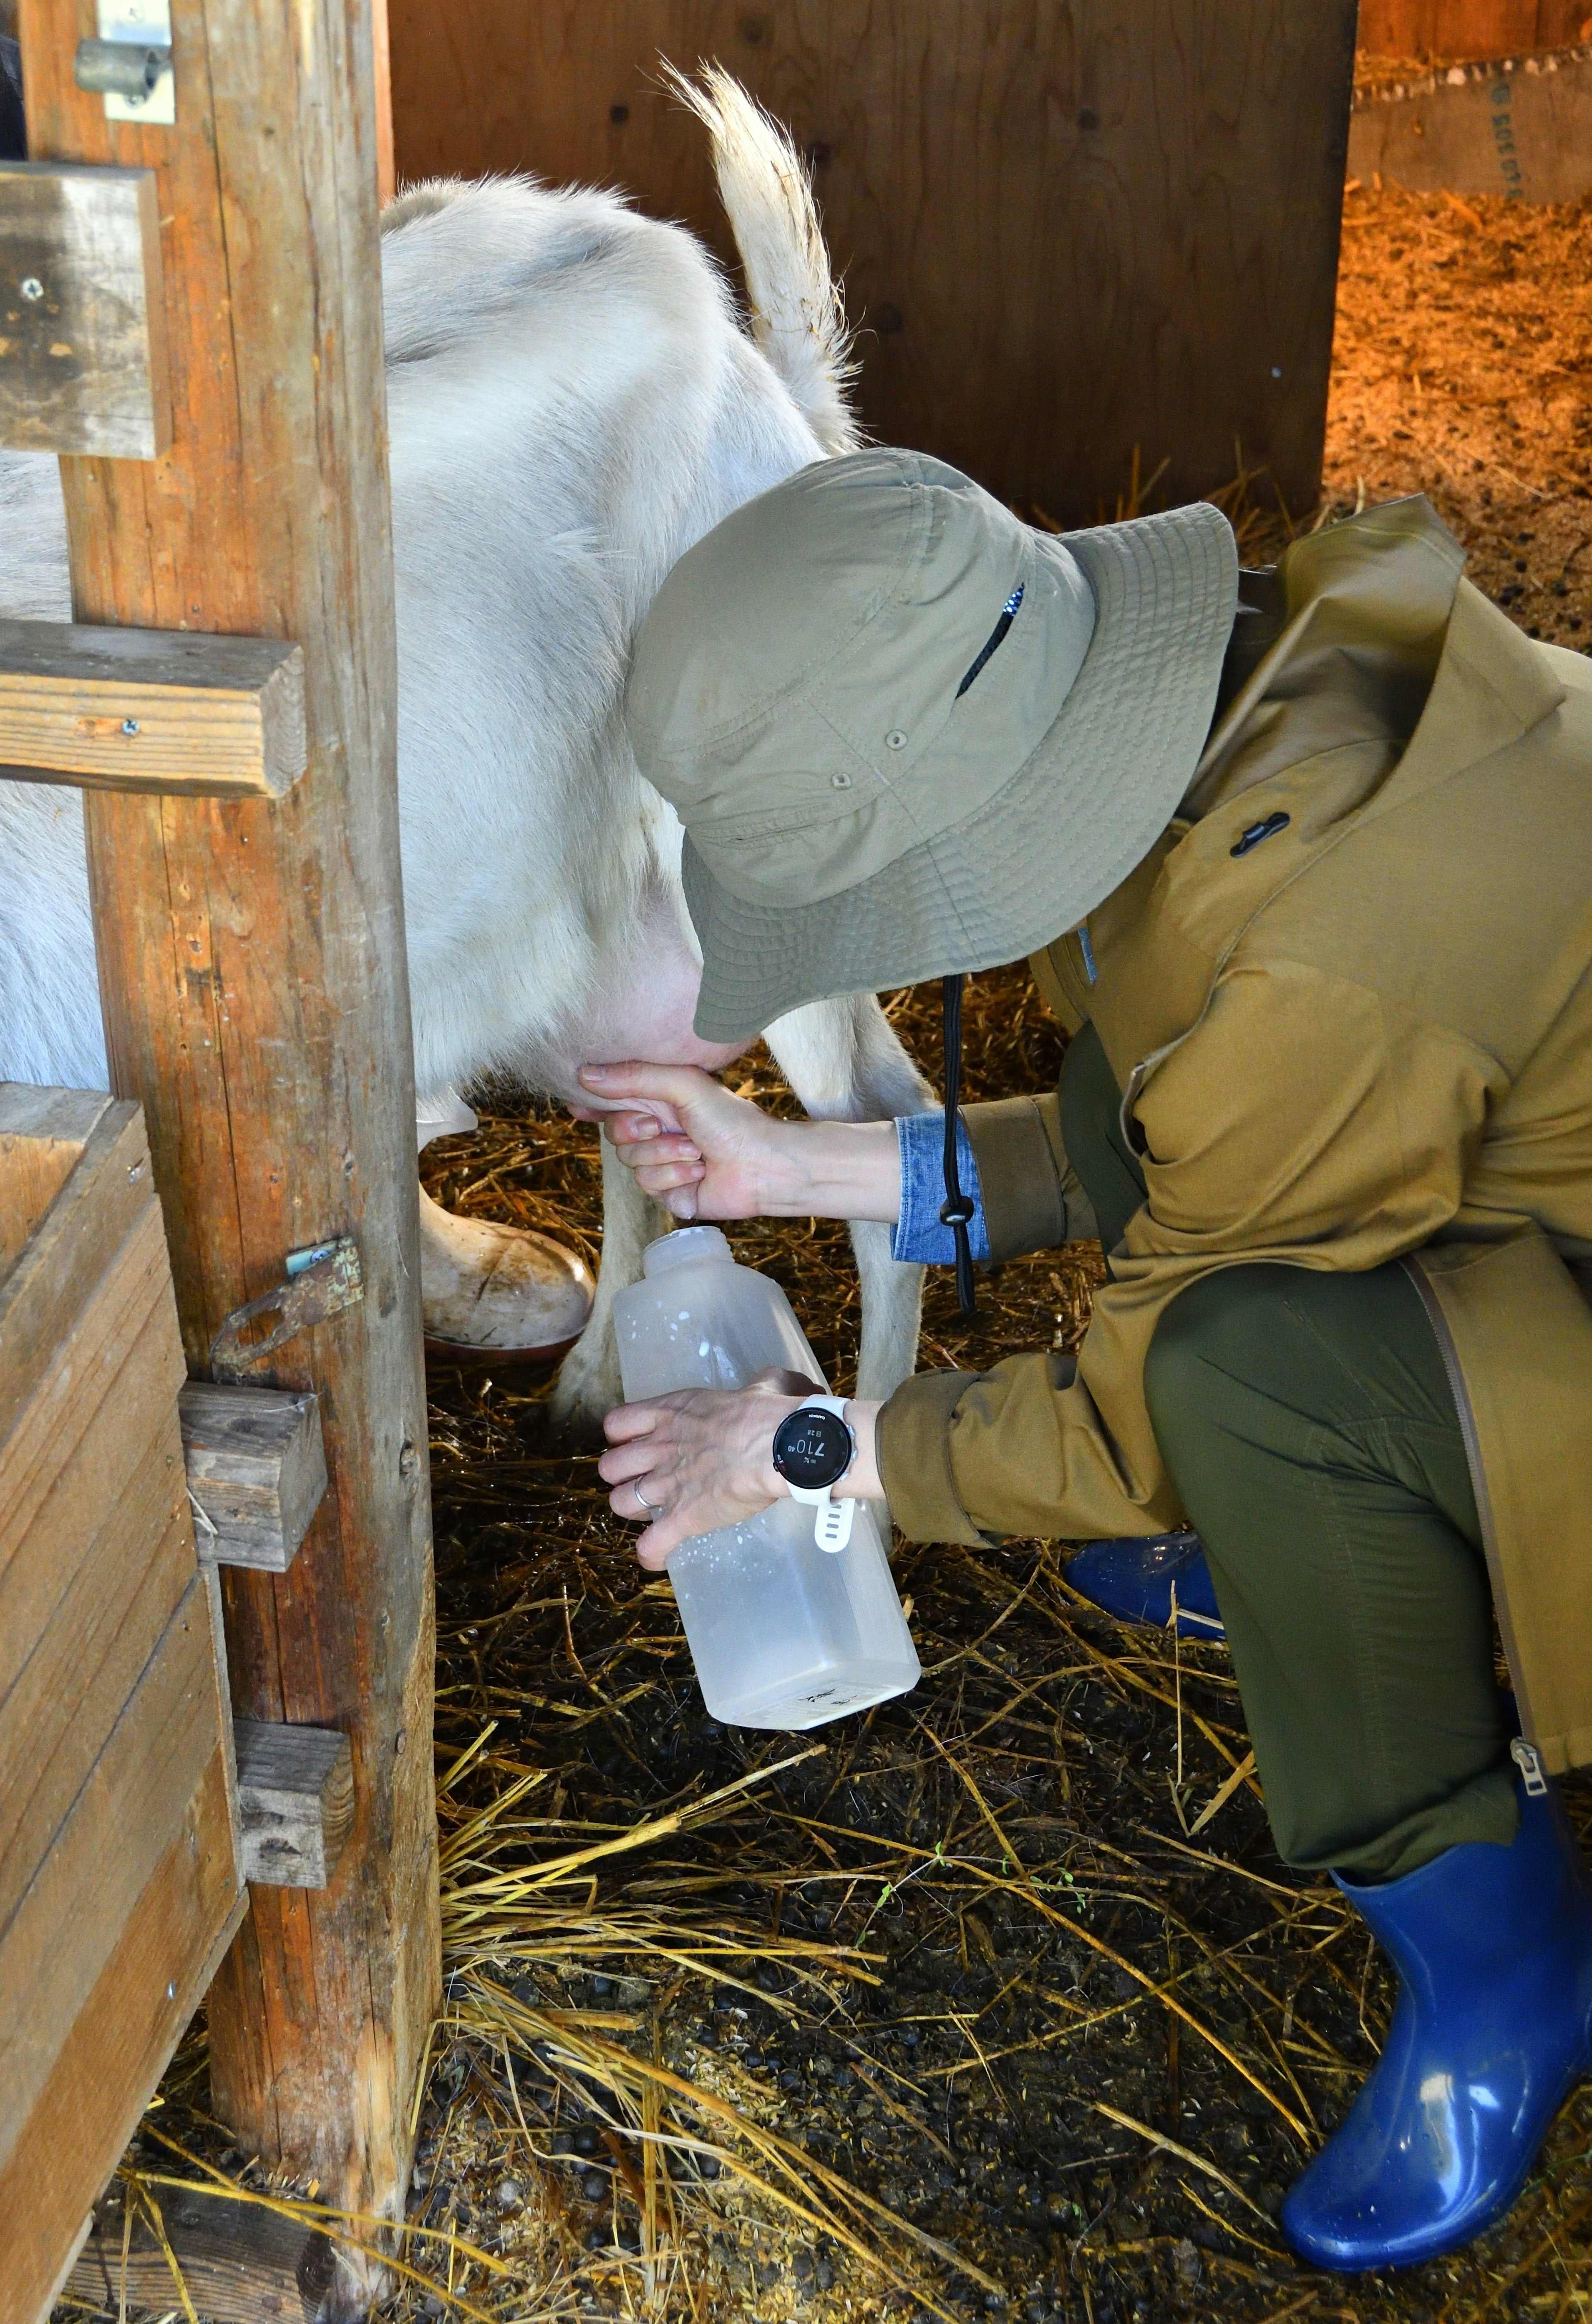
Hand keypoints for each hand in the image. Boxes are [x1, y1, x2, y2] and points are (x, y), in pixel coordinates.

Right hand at [575, 1061, 901, 1224]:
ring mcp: (660, 1163)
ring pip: (629, 1162)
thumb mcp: (683, 1085)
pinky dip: (674, 1176)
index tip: (578, 1106)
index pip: (609, 1103)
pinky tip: (698, 1172)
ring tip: (696, 1151)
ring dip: (664, 1155)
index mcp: (656, 1102)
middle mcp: (655, 1132)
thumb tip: (583, 1075)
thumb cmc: (731, 1120)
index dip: (591, 1105)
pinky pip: (648, 1186)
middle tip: (662, 1125)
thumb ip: (635, 1078)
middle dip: (636, 1130)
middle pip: (613, 1134)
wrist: (764, 1164)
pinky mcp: (668, 1193)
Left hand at [599, 1367, 813, 1565]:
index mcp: (671, 1413)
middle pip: (610, 1467)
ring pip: (619, 1503)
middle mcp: (659, 1449)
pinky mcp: (681, 1517)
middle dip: (622, 1476)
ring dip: (632, 1509)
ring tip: (652, 1512)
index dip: (621, 1437)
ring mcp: (666, 1485)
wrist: (776, 1445)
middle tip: (644, 1479)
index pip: (616, 1424)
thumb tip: (772, 1383)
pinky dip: (650, 1553)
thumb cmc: (768, 1413)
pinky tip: (657, 1556)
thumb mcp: (761, 1386)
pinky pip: (650, 1545)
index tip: (637, 1443)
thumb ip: (757, 1384)